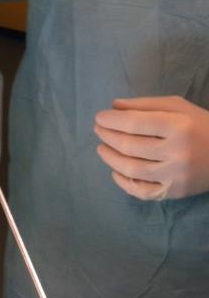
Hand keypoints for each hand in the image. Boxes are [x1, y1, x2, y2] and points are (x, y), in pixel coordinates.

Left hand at [94, 95, 208, 199]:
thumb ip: (145, 105)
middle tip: (98, 130)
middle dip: (108, 136)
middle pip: (130, 145)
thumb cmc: (200, 125)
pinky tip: (115, 171)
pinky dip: (123, 182)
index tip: (99, 117)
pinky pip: (140, 191)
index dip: (112, 120)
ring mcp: (174, 175)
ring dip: (110, 158)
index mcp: (178, 126)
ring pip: (131, 168)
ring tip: (101, 148)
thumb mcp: (178, 107)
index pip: (135, 123)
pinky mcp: (173, 193)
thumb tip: (114, 107)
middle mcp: (177, 152)